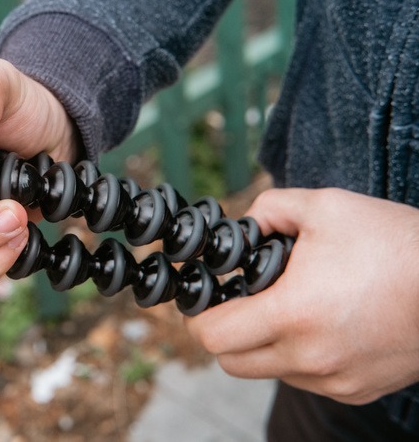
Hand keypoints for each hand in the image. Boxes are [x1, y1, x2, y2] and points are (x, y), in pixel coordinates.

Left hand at [185, 187, 418, 403]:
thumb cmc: (396, 244)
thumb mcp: (325, 207)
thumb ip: (269, 210)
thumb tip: (244, 225)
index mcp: (292, 315)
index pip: (214, 337)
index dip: (200, 315)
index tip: (209, 296)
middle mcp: (311, 357)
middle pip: (232, 362)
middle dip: (226, 332)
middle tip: (241, 301)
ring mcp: (336, 380)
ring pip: (270, 371)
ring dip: (264, 345)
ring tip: (290, 307)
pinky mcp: (358, 390)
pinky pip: (307, 379)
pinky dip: (300, 357)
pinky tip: (322, 324)